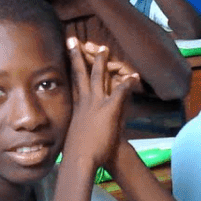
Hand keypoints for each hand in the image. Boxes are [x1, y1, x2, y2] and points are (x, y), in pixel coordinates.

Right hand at [63, 38, 138, 171]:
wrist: (81, 160)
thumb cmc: (79, 152)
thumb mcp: (77, 135)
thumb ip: (79, 126)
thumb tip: (78, 127)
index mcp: (76, 108)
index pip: (73, 82)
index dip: (70, 68)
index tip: (66, 57)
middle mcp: (84, 102)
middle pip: (81, 74)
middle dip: (78, 56)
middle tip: (74, 41)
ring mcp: (96, 104)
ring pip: (98, 77)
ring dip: (102, 62)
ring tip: (105, 49)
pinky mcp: (109, 110)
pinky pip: (120, 92)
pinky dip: (127, 83)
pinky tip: (134, 76)